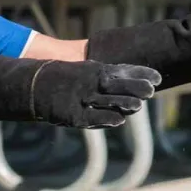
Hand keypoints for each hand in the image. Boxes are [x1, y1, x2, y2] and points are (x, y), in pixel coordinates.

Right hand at [33, 61, 161, 127]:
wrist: (33, 86)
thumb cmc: (65, 79)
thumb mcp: (86, 71)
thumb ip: (106, 74)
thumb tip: (133, 77)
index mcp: (93, 70)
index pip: (121, 70)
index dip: (140, 73)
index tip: (157, 77)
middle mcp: (88, 83)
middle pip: (115, 84)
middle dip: (134, 87)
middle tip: (151, 90)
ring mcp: (79, 98)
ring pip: (105, 101)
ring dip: (124, 103)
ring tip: (139, 105)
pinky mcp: (71, 115)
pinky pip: (91, 117)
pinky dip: (105, 118)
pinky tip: (119, 120)